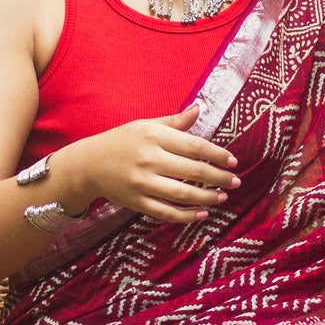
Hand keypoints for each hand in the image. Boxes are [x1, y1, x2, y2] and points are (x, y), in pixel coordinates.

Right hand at [57, 108, 240, 224]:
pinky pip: (166, 212)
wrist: (89, 164)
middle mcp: (149, 159)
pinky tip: (202, 213)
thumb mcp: (146, 125)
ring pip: (183, 194)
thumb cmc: (122, 141)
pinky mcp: (137, 202)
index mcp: (153, 136)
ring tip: (223, 196)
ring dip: (207, 197)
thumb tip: (199, 109)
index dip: (217, 155)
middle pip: (193, 171)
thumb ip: (175, 122)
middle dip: (219, 177)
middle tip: (235, 181)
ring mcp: (142, 183)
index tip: (233, 161)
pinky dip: (186, 215)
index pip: (194, 146)